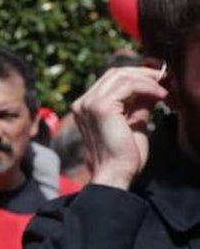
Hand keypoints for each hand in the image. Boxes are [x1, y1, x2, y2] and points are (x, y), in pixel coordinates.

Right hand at [72, 66, 167, 189]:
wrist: (115, 174)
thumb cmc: (124, 156)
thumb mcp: (134, 123)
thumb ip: (138, 105)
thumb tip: (151, 88)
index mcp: (86, 107)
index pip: (111, 81)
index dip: (136, 77)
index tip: (159, 82)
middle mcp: (83, 103)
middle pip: (114, 73)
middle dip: (143, 74)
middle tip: (165, 80)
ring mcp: (89, 103)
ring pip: (120, 75)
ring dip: (147, 79)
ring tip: (164, 90)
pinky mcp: (101, 107)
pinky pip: (127, 85)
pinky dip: (147, 86)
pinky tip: (160, 95)